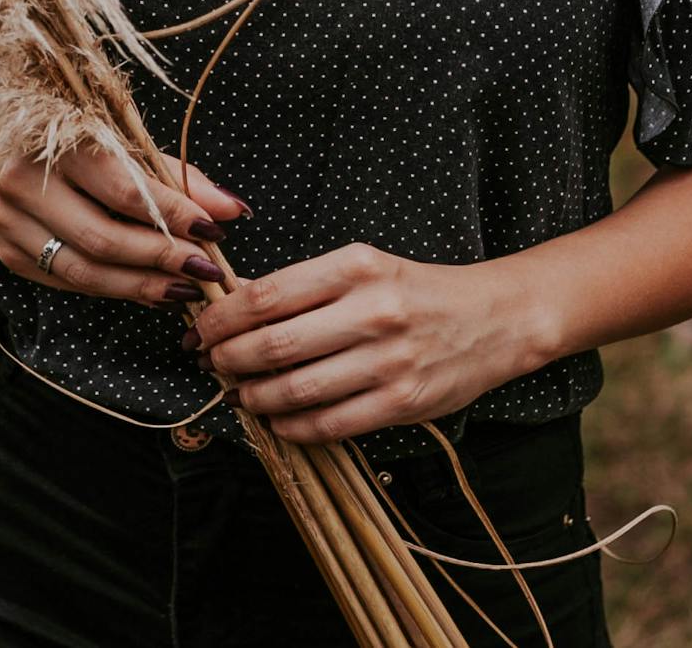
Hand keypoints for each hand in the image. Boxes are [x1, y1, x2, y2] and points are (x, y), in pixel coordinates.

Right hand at [0, 143, 250, 308]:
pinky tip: (150, 290)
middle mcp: (24, 181)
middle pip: (102, 236)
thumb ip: (174, 176)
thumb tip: (231, 210)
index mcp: (56, 140)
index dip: (171, 213)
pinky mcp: (8, 254)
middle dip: (162, 257)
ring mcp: (9, 222)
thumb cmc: (74, 145)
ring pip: (84, 270)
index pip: (122, 188)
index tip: (215, 231)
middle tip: (206, 270)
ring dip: (142, 285)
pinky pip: (68, 282)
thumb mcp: (122, 144)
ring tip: (185, 289)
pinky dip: (115, 289)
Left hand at [185, 244, 556, 443]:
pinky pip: (330, 423)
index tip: (200, 328)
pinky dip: (293, 425)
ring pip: (297, 388)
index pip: (267, 295)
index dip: (222, 318)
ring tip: (241, 393)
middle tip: (211, 363)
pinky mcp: (401, 402)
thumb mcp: (363, 267)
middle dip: (228, 359)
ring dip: (255, 396)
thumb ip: (305, 286)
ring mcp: (387, 360)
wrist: (492, 318)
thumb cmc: (414, 291)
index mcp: (355, 266)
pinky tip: (278, 418)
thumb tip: (236, 305)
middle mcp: (370, 311)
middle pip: (274, 344)